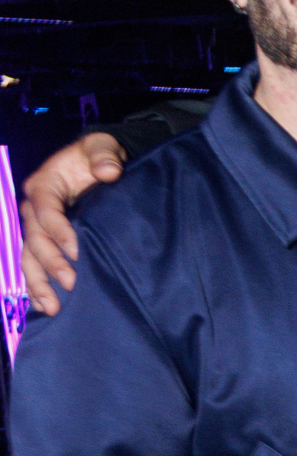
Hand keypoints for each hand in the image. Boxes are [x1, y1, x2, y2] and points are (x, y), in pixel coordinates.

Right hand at [20, 132, 125, 312]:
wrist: (101, 165)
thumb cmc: (99, 156)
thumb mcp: (102, 147)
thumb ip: (104, 155)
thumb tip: (108, 171)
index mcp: (44, 185)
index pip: (45, 211)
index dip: (58, 231)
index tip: (78, 251)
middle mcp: (34, 208)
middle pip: (34, 239)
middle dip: (50, 263)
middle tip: (71, 284)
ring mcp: (38, 228)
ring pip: (29, 257)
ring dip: (39, 283)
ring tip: (52, 307)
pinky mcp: (46, 242)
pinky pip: (35, 265)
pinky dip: (38, 286)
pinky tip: (46, 307)